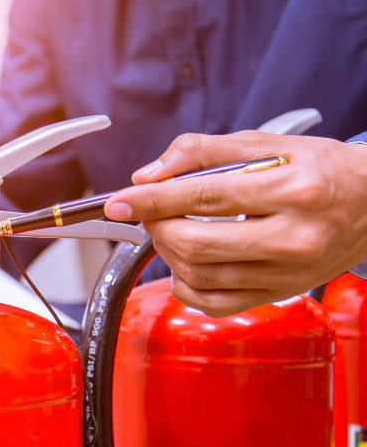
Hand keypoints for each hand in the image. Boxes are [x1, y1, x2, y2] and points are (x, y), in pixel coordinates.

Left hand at [104, 130, 366, 316]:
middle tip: (153, 213)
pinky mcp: (281, 294)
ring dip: (169, 255)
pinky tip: (189, 263)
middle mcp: (293, 236)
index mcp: (293, 189)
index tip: (120, 201)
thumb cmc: (325, 171)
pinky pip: (215, 303)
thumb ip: (203, 153)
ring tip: (172, 231)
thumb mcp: (269, 143)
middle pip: (196, 243)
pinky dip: (187, 285)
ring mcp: (288, 272)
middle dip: (159, 228)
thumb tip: (149, 174)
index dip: (151, 200)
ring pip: (201, 277)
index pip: (202, 196)